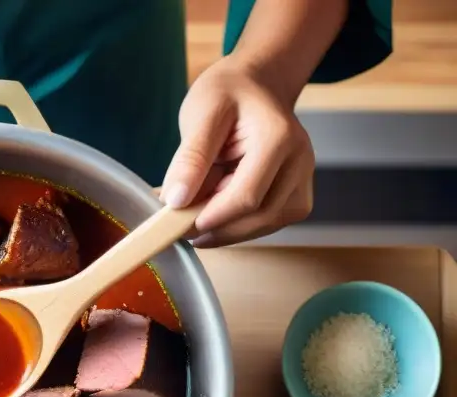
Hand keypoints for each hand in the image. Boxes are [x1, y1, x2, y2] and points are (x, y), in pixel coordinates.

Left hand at [161, 55, 314, 247]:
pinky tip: (216, 210)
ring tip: (197, 211)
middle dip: (218, 228)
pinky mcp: (296, 193)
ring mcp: (302, 179)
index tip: (179, 224)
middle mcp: (300, 161)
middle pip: (261, 216)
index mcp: (278, 138)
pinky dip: (238, 224)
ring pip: (266, 224)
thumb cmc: (228, 93)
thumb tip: (176, 200)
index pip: (247, 196)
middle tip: (180, 226)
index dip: (213, 217)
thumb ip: (190, 158)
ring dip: (227, 228)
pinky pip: (268, 221)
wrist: (256, 84)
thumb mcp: (201, 114)